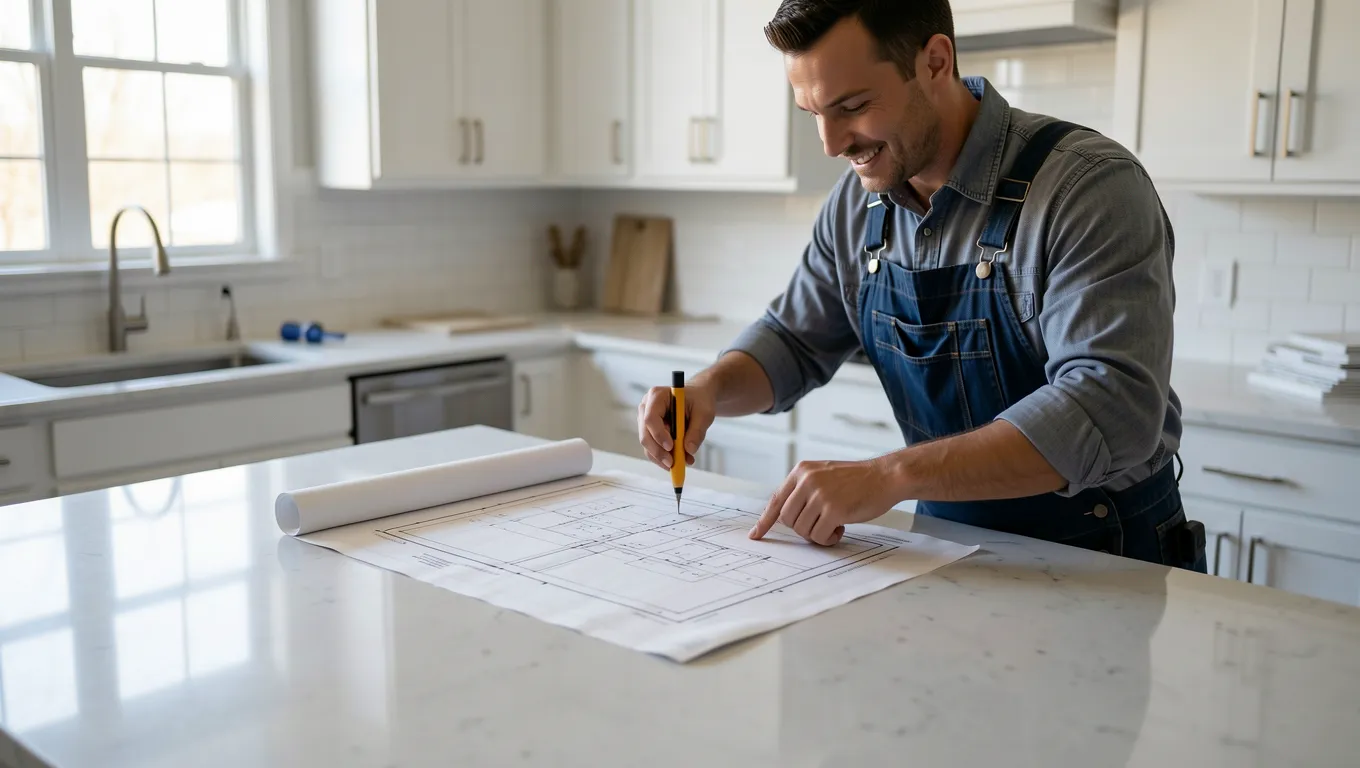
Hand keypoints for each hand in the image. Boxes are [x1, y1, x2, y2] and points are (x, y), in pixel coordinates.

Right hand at [637, 382, 715, 470]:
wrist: (697, 399)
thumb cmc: (700, 401)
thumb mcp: (704, 413)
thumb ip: (697, 431)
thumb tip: (689, 450)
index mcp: (657, 396)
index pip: (651, 418)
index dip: (658, 434)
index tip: (671, 447)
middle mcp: (646, 407)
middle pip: (645, 434)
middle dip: (658, 451)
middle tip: (673, 463)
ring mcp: (645, 420)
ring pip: (648, 445)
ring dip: (663, 457)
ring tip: (684, 462)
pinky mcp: (649, 431)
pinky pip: (653, 448)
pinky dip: (665, 457)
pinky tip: (680, 460)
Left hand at [748, 458, 900, 545]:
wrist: (885, 476)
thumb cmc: (857, 479)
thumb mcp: (824, 474)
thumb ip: (804, 489)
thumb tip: (785, 516)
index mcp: (802, 471)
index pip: (776, 500)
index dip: (765, 521)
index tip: (755, 535)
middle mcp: (807, 481)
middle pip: (787, 520)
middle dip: (802, 528)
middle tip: (820, 523)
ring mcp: (820, 495)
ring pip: (802, 530)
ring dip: (817, 534)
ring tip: (834, 525)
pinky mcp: (833, 510)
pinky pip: (818, 536)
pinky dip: (828, 539)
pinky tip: (841, 529)